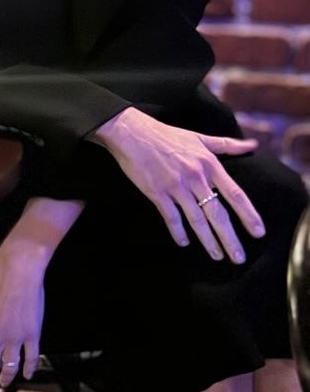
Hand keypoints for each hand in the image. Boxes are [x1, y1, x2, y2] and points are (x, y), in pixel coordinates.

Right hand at [90, 107, 264, 260]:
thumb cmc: (167, 135)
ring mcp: (176, 186)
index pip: (235, 194)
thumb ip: (228, 145)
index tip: (258, 232)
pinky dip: (178, 232)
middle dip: (230, 238)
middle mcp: (196, 177)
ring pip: (197, 220)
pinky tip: (184, 243)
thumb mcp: (200, 138)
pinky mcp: (157, 193)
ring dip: (208, 241)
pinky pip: (171, 218)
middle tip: (239, 258)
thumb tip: (253, 144)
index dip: (248, 215)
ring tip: (217, 256)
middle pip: (217, 213)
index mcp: (209, 164)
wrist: (133, 133)